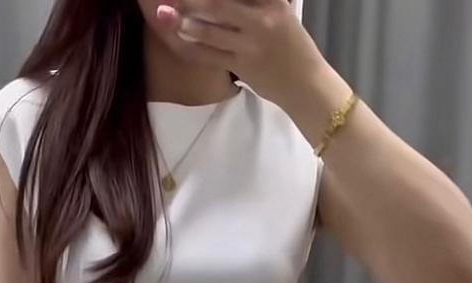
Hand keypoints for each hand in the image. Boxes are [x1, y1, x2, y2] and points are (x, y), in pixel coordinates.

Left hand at [155, 0, 322, 107]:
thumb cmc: (293, 48)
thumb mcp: (281, 15)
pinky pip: (210, 56)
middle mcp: (262, 18)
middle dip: (192, 0)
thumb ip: (258, 3)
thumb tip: (224, 4)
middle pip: (219, 3)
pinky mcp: (243, 66)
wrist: (307, 85)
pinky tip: (178, 40)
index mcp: (273, 1)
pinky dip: (192, 48)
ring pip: (211, 29)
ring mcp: (251, 44)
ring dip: (184, 22)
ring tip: (164, 14)